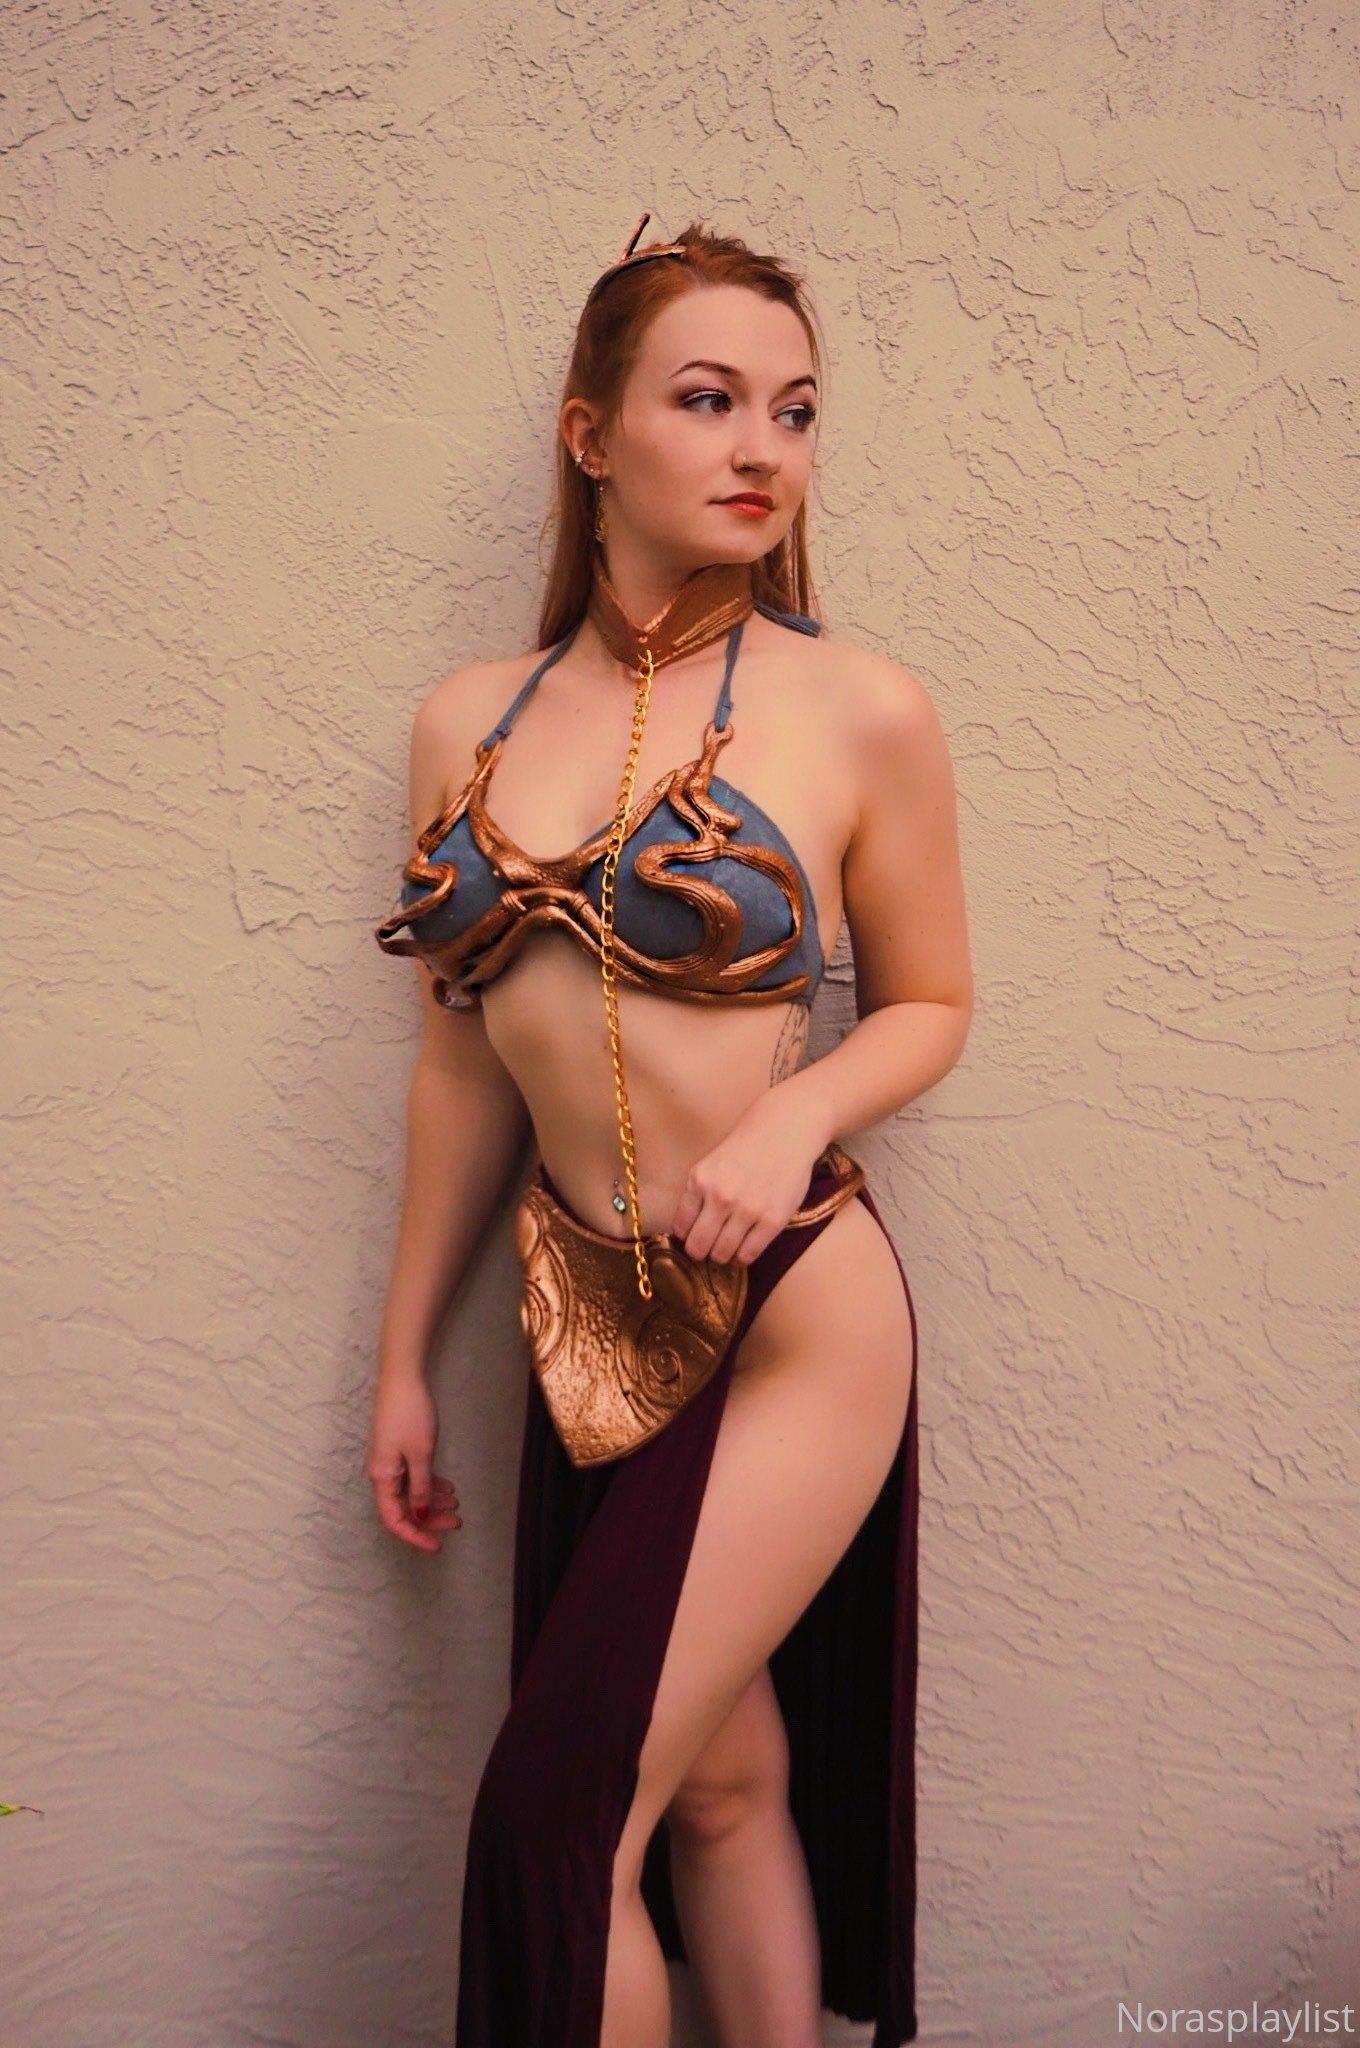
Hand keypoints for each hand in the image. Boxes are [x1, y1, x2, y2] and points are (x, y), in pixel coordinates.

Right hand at [366, 1367, 462, 1552]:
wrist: (402, 1378)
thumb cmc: (410, 1414)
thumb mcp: (421, 1454)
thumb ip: (421, 1488)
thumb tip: (421, 1515)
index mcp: (382, 1478)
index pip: (394, 1520)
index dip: (415, 1536)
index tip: (436, 1546)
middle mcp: (383, 1473)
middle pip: (404, 1507)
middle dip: (430, 1518)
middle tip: (456, 1523)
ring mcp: (390, 1461)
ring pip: (411, 1492)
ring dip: (433, 1500)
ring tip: (457, 1503)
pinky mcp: (398, 1449)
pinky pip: (413, 1476)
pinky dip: (429, 1483)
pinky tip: (447, 1486)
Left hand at [669, 1087, 830, 1267]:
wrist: (785, 1132)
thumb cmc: (747, 1149)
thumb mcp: (711, 1165)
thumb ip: (697, 1194)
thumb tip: (684, 1232)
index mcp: (700, 1180)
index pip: (681, 1227)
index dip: (686, 1237)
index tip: (693, 1237)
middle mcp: (721, 1197)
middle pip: (698, 1246)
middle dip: (700, 1251)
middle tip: (708, 1249)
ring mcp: (748, 1210)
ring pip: (722, 1254)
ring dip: (722, 1255)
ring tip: (728, 1247)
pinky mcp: (772, 1220)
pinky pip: (748, 1254)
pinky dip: (743, 1256)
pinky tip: (745, 1246)